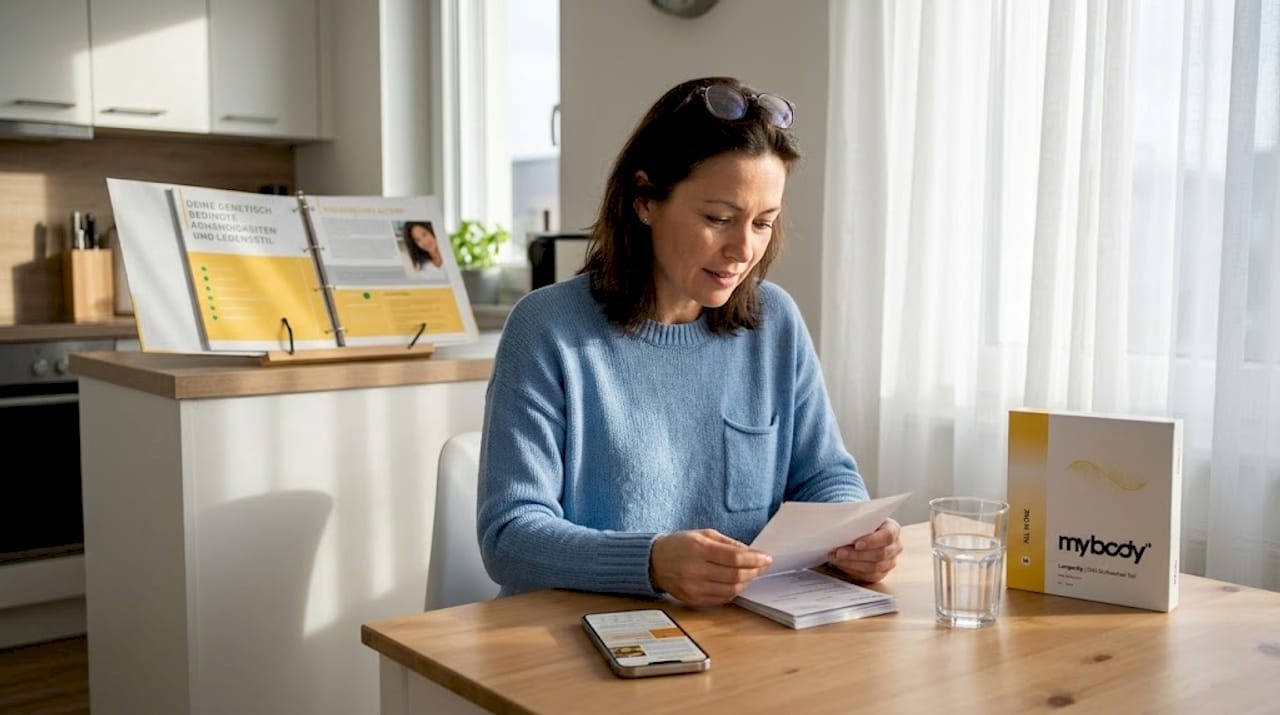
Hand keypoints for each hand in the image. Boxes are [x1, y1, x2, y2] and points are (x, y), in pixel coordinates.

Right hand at [649, 529, 772, 605]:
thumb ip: (729, 543)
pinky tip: (736, 583)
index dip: (755, 559)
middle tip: (762, 566)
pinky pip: (722, 599)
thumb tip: (752, 553)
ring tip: (751, 574)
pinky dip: (734, 591)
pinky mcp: (693, 599)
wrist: (654, 562)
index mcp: (699, 549)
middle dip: (755, 571)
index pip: (735, 558)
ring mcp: (694, 587)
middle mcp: (695, 570)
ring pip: (731, 589)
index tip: (766, 558)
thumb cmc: (680, 544)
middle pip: (736, 575)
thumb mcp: (704, 534)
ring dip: (746, 582)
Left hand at [826, 518, 902, 583]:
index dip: (872, 541)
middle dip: (857, 554)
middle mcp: (895, 547)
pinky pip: (869, 576)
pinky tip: (842, 564)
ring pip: (874, 567)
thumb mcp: (861, 518)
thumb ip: (857, 521)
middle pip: (880, 554)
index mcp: (893, 529)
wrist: (859, 535)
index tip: (856, 544)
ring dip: (852, 563)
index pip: (887, 536)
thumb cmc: (861, 525)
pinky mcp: (882, 573)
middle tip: (839, 552)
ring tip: (836, 558)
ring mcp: (890, 562)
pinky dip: (853, 570)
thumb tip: (842, 523)